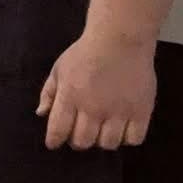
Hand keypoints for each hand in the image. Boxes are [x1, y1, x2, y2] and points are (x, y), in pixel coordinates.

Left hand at [36, 31, 156, 149]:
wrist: (120, 38)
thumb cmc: (85, 53)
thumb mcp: (60, 68)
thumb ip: (49, 92)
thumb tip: (41, 114)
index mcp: (70, 97)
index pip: (58, 131)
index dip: (54, 140)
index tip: (55, 142)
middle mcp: (93, 108)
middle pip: (83, 142)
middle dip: (78, 140)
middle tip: (81, 132)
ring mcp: (119, 111)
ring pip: (108, 144)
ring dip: (102, 139)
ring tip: (103, 129)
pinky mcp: (141, 110)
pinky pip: (134, 139)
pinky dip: (128, 137)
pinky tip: (123, 126)